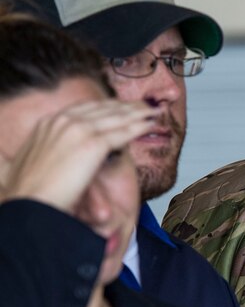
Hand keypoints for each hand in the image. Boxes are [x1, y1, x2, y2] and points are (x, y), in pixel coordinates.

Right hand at [0, 100, 158, 211]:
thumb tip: (48, 156)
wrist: (30, 202)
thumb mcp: (34, 162)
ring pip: (116, 117)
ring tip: (152, 112)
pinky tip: (150, 125)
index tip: (121, 106)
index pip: (85, 109)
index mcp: (48, 123)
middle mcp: (63, 121)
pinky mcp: (92, 144)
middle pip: (102, 109)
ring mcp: (77, 130)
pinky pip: (122, 133)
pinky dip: (138, 127)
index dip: (107, 107)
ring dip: (137, 113)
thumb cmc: (31, 190)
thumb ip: (49, 152)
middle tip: (143, 105)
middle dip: (125, 106)